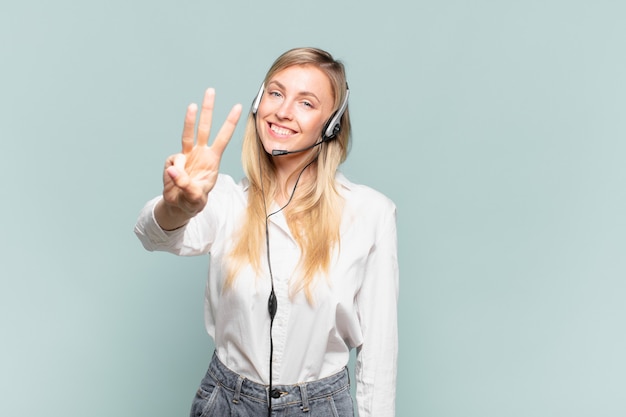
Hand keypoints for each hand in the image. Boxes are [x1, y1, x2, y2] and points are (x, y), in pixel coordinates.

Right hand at [156, 88, 241, 228]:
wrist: (179, 205)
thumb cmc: (193, 200)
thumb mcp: (195, 197)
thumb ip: (186, 185)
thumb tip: (174, 170)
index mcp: (212, 160)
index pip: (223, 138)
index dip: (230, 123)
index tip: (238, 107)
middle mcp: (200, 153)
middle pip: (205, 127)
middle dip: (208, 109)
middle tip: (211, 90)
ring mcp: (186, 155)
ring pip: (187, 133)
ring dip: (189, 118)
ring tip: (192, 105)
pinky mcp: (174, 161)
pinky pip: (173, 163)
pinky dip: (174, 173)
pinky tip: (175, 181)